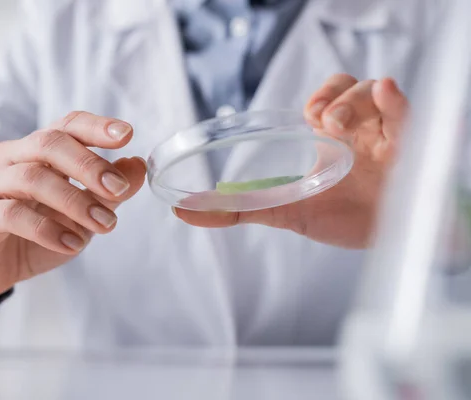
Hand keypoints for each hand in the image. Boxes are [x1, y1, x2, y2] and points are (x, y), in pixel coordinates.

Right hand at [0, 112, 145, 311]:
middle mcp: (12, 158)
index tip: (127, 134)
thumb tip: (139, 165)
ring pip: (32, 178)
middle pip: (49, 143)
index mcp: (39, 150)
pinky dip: (47, 229)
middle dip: (89, 165)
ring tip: (104, 224)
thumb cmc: (41, 233)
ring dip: (74, 202)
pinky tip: (72, 244)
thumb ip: (108, 191)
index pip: (68, 125)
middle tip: (119, 189)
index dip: (96, 127)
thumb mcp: (84, 213)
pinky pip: (12, 215)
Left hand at [175, 75, 407, 248]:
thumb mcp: (289, 211)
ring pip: (374, 93)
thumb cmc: (344, 219)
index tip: (308, 115)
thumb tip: (184, 210)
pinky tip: (387, 92)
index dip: (320, 97)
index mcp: (333, 139)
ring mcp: (386, 135)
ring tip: (337, 125)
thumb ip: (240, 208)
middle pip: (351, 88)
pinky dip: (395, 99)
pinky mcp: (411, 145)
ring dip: (355, 101)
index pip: (327, 99)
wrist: (387, 242)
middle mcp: (360, 130)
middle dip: (335, 96)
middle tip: (321, 119)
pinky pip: (407, 111)